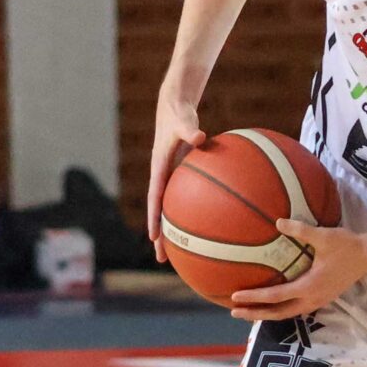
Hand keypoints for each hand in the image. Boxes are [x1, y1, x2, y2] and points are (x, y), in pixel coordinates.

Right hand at [147, 95, 204, 261]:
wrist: (175, 107)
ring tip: (185, 253)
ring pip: (174, 209)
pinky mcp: (183, 176)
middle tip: (164, 258)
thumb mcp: (183, 122)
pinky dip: (196, 211)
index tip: (154, 237)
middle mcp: (164, 178)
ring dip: (177, 230)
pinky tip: (213, 223)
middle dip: (162, 236)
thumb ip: (189, 130)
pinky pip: (189, 198)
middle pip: (162, 212)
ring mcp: (173, 179)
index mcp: (159, 169)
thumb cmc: (178, 114)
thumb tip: (200, 137)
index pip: (155, 199)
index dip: (154, 219)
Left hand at [229, 219, 366, 321]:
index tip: (235, 298)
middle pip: (278, 313)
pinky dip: (281, 310)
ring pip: (287, 314)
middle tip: (235, 312)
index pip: (275, 296)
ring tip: (250, 311)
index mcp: (309, 287)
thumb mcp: (322, 236)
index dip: (254, 297)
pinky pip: (296, 309)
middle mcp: (312, 299)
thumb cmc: (346, 246)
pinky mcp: (322, 299)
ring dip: (268, 314)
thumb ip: (300, 230)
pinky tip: (273, 304)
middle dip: (256, 314)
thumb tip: (278, 222)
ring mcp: (318, 301)